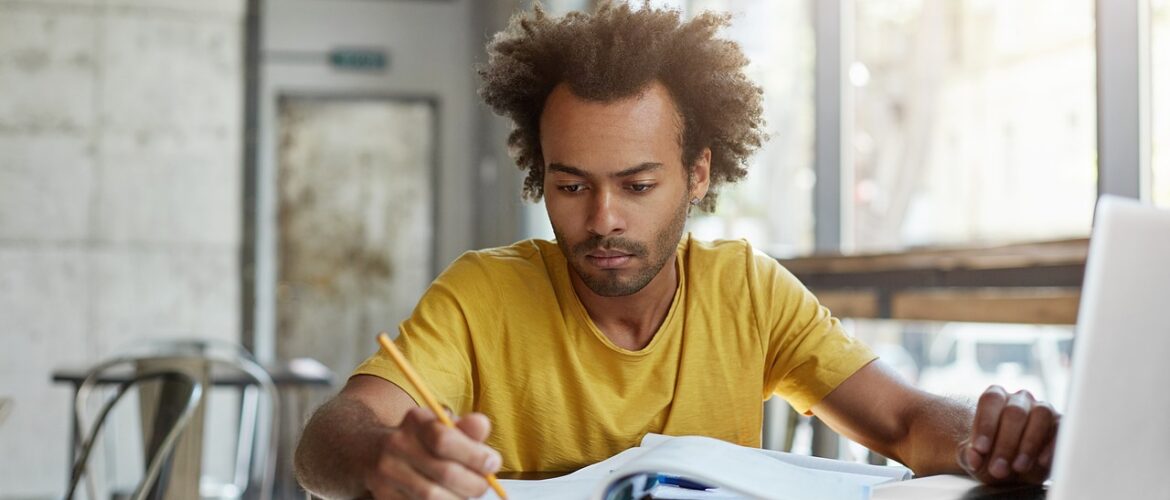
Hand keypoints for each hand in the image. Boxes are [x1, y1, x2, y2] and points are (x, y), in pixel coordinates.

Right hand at [365, 407, 502, 498]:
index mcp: (415, 422)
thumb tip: (483, 425)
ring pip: (432, 497)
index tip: (493, 463)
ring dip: (458, 498)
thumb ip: (465, 428)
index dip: (474, 454)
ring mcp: (386, 474)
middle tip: (483, 485)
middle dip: (473, 483)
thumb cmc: (420, 440)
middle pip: (444, 473)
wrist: (370, 452)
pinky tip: (448, 497)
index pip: (444, 439)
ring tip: (465, 493)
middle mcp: (396, 445)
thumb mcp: (442, 426)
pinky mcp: (383, 497)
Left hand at [957, 386, 1058, 484]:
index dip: (986, 424)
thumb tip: (973, 457)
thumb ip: (970, 454)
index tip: (981, 449)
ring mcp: (1042, 410)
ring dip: (1029, 444)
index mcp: (995, 397)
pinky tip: (1041, 462)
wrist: (1012, 466)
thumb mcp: (976, 457)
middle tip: (998, 468)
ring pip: (1041, 415)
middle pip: (1014, 412)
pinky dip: (1052, 446)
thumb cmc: (991, 455)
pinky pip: (1062, 429)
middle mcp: (1019, 399)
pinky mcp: (1061, 425)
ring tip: (1018, 467)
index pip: (990, 400)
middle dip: (1006, 443)